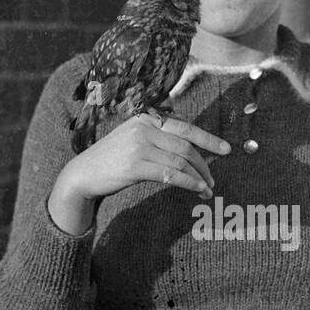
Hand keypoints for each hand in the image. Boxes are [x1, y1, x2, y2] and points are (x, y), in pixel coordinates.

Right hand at [49, 112, 229, 234]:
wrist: (83, 174)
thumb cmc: (113, 159)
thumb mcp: (134, 138)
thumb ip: (158, 137)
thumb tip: (190, 147)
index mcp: (146, 118)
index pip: (185, 127)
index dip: (208, 139)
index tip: (226, 149)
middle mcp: (144, 128)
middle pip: (186, 146)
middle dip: (205, 163)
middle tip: (214, 179)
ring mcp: (139, 146)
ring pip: (181, 161)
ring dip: (199, 177)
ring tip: (206, 190)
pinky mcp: (135, 166)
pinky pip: (171, 175)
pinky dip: (189, 183)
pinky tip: (197, 191)